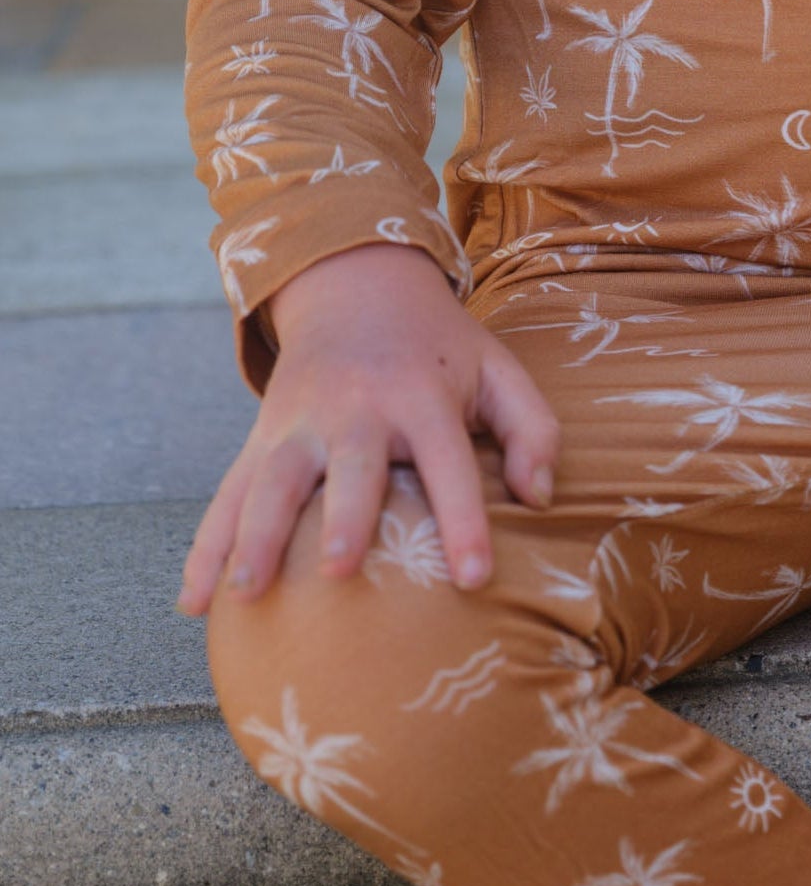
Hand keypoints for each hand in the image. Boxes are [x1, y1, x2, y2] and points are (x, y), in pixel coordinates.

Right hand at [176, 241, 560, 615]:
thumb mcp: (498, 368)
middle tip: (339, 571)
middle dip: (345, 518)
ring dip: (256, 536)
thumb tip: (540, 499)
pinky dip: (207, 547)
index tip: (474, 579)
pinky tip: (195, 601)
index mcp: (422, 396)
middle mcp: (357, 408)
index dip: (464, 520)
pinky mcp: (262, 437)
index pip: (449, 462)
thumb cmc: (440, 348)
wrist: (357, 284)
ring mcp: (299, 422)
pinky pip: (227, 494)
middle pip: (351, 467)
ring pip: (272, 480)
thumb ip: (533, 429)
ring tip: (246, 594)